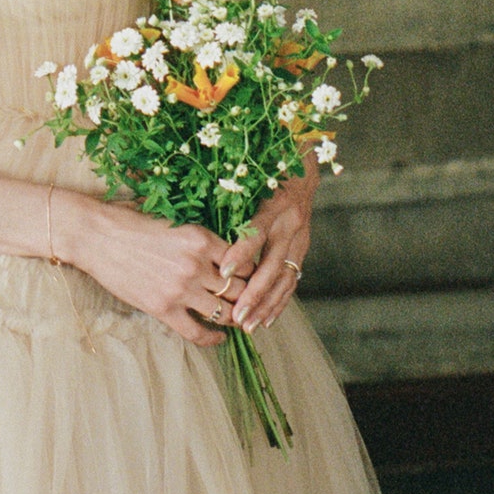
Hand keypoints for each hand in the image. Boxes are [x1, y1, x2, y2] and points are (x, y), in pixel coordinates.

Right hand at [60, 194, 247, 347]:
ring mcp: (180, 288)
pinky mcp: (163, 308)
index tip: (248, 278)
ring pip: (224, 311)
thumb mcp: (175, 224)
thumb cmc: (132, 224)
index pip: (243, 262)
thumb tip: (225, 257)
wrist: (96, 236)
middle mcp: (196, 264)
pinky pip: (197, 331)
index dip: (250, 272)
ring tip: (235, 319)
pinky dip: (212, 338)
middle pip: (239, 288)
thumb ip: (201, 241)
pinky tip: (218, 338)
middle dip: (246, 296)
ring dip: (233, 317)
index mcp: (201, 238)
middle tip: (248, 301)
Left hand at [220, 164, 316, 331]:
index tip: (222, 271)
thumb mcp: (243, 178)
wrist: (300, 167)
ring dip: (266, 305)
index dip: (241, 253)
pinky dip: (279, 302)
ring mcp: (300, 238)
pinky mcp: (303, 249)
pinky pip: (292, 281)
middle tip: (236, 315)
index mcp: (274, 203)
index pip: (257, 232)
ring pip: (285, 278)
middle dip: (254, 293)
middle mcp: (290, 223)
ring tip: (248, 326)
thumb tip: (190, 214)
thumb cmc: (261, 171)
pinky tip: (265, 320)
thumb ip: (222, 195)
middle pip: (273, 264)